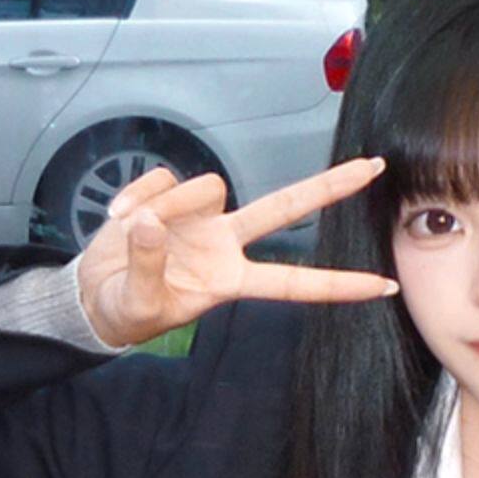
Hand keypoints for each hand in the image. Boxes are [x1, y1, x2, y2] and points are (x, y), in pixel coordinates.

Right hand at [76, 158, 398, 348]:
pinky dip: (134, 199)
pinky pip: (159, 182)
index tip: (385, 285)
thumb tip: (153, 224)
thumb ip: (147, 266)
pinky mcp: (171, 195)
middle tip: (377, 168)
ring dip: (164, 207)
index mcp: (230, 280)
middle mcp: (225, 242)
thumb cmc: (126, 309)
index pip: (294, 283)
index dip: (338, 285)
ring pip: (202, 186)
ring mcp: (201, 216)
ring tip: (129, 235)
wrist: (93, 293)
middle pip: (285, 208)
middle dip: (330, 188)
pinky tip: (117, 220)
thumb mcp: (137, 305)